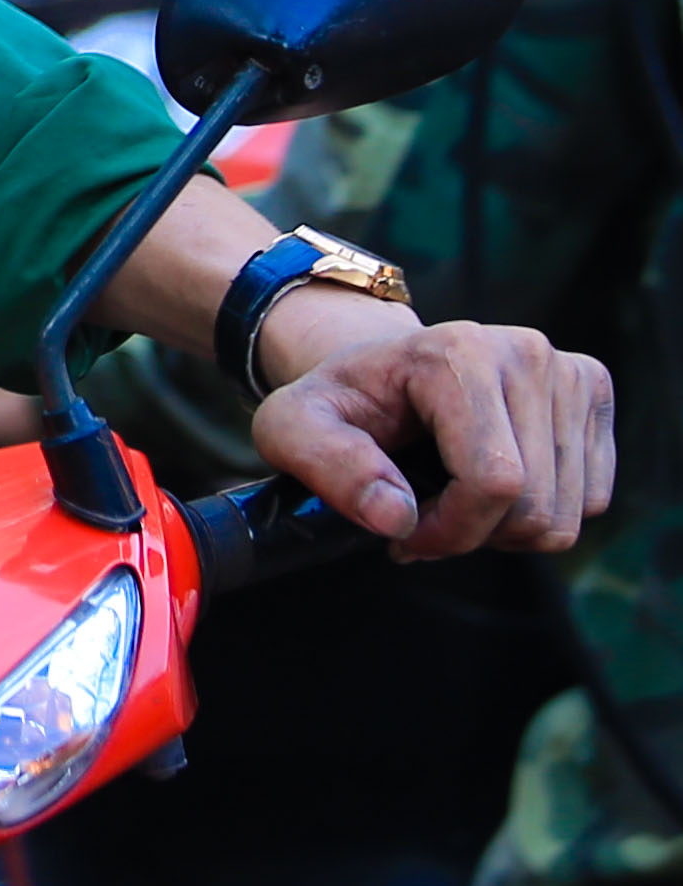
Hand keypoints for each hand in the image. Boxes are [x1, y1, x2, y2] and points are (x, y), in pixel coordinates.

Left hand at [246, 288, 614, 557]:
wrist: (381, 370)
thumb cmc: (339, 403)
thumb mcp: (292, 429)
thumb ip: (327, 468)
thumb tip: (394, 516)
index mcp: (456, 353)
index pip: (494, 482)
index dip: (450, 530)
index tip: (402, 531)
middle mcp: (525, 352)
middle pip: (535, 506)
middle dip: (473, 534)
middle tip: (422, 515)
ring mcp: (568, 370)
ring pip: (567, 512)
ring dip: (505, 529)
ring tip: (452, 498)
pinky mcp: (592, 392)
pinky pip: (589, 498)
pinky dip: (540, 511)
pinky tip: (491, 485)